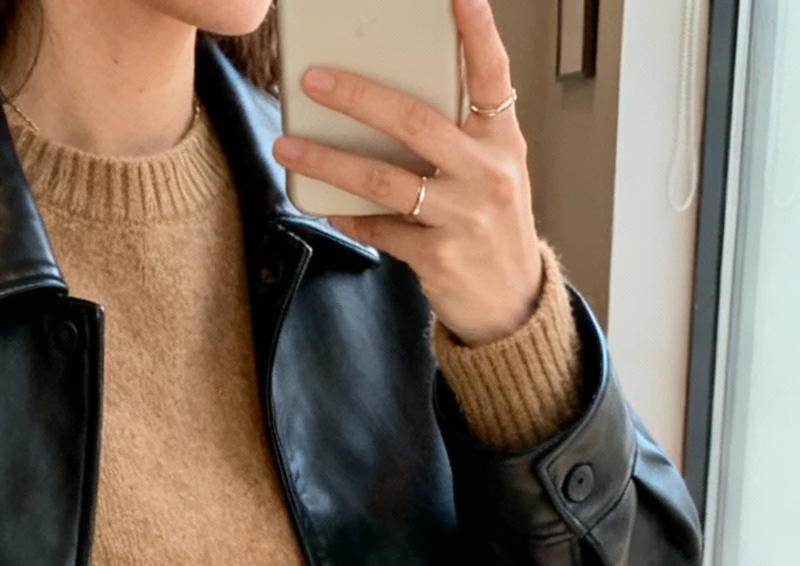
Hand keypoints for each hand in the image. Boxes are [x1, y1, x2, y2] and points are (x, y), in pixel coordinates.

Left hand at [272, 0, 541, 347]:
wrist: (511, 300)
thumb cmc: (492, 222)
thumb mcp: (493, 168)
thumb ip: (458, 132)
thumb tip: (387, 100)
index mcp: (503, 139)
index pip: (492, 73)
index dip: (477, 30)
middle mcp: (487, 172)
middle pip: (415, 121)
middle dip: (358, 97)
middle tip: (315, 79)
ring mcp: (462, 216)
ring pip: (383, 179)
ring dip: (329, 161)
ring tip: (288, 147)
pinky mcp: (437, 256)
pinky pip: (379, 227)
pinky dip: (348, 215)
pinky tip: (327, 205)